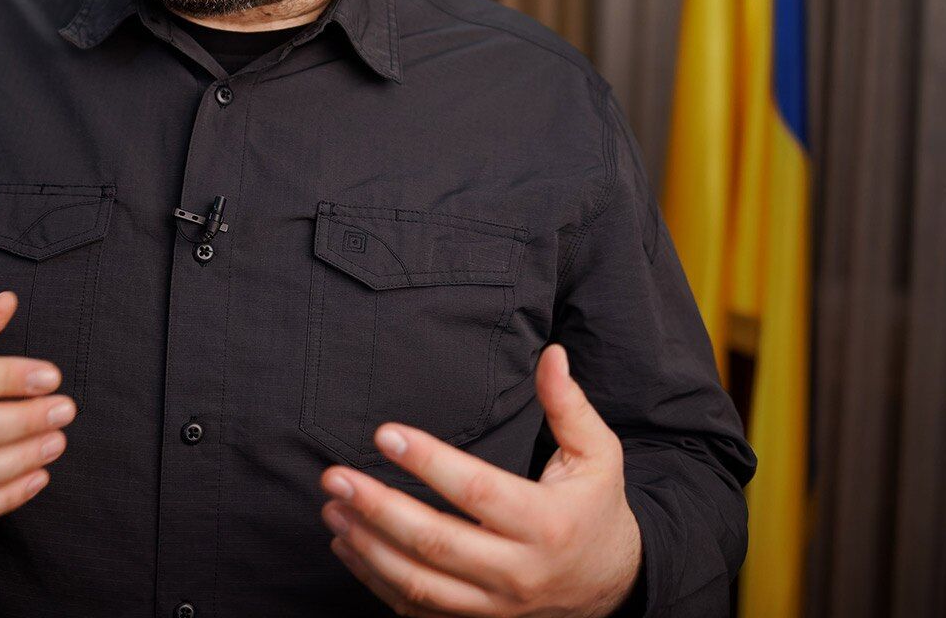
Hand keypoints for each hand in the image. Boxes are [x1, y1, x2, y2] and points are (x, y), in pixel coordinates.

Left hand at [318, 344, 640, 616]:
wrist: (613, 587)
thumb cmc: (596, 510)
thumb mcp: (597, 455)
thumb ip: (568, 405)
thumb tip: (551, 354)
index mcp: (546, 523)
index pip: (476, 491)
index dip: (427, 462)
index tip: (385, 433)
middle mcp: (518, 571)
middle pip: (435, 542)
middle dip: (377, 507)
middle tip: (335, 476)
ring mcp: (494, 607)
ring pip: (418, 583)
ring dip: (367, 546)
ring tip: (333, 507)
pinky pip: (416, 610)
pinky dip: (375, 580)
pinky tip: (348, 545)